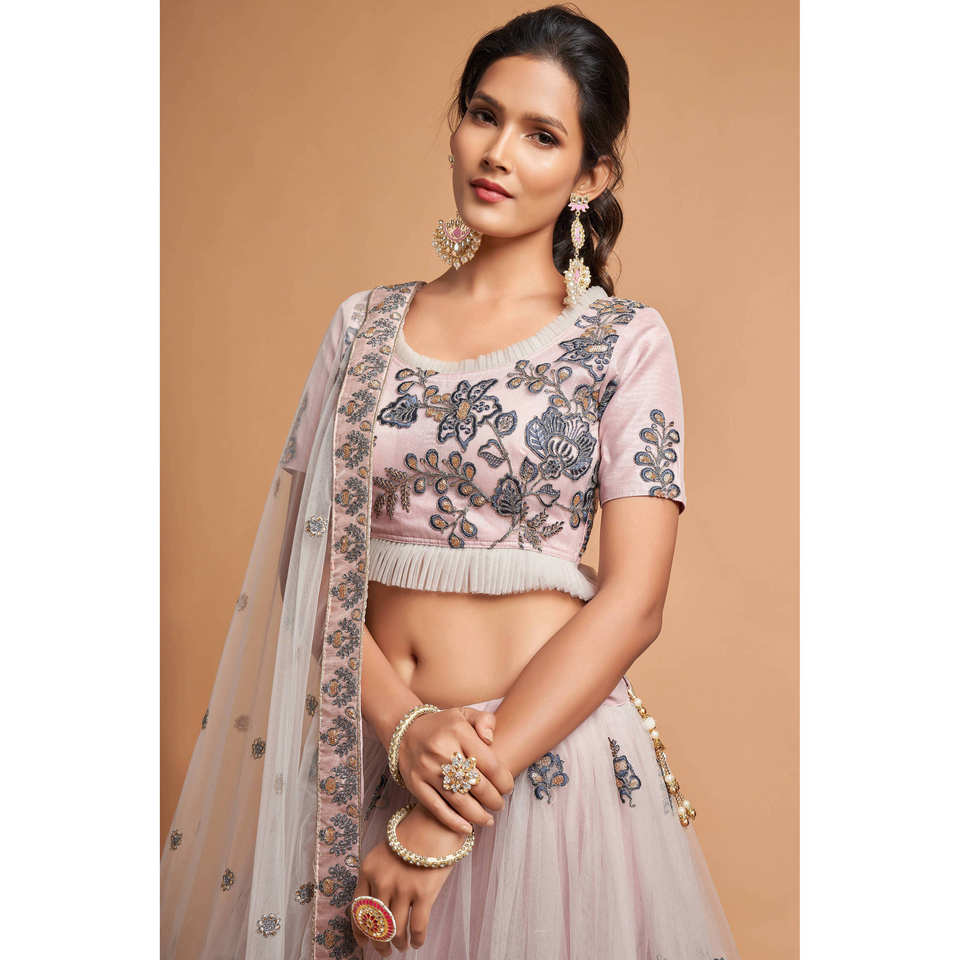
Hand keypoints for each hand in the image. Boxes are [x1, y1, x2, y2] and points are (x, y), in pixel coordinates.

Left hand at [352, 802, 465, 954]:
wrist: (437, 819)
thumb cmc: (412, 835)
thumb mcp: (385, 852)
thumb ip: (377, 878)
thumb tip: (376, 912)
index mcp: (368, 870)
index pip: (357, 911)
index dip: (360, 932)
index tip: (364, 942)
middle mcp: (382, 881)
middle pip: (376, 924)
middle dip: (380, 943)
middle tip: (385, 951)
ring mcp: (403, 887)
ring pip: (395, 929)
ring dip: (399, 943)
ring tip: (403, 945)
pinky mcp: (424, 892)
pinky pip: (417, 926)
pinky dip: (417, 939)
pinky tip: (418, 941)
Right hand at [397, 706, 513, 835]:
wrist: (404, 731)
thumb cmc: (442, 725)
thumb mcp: (464, 713)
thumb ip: (484, 721)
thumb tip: (491, 740)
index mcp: (458, 731)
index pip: (490, 764)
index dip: (504, 781)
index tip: (507, 787)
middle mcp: (442, 750)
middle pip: (477, 785)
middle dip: (494, 800)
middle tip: (499, 803)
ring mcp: (427, 769)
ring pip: (459, 801)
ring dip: (478, 815)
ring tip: (489, 819)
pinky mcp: (415, 784)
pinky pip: (436, 808)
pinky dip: (453, 822)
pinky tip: (467, 828)